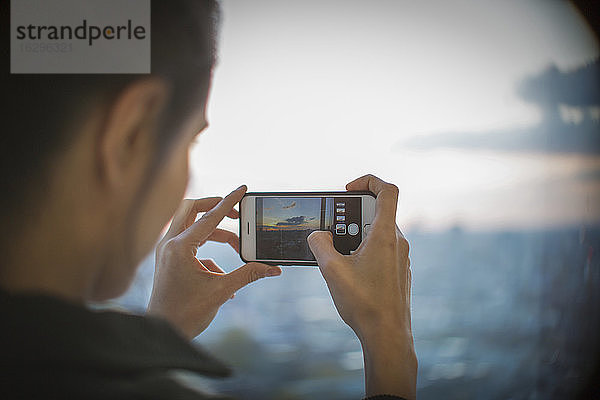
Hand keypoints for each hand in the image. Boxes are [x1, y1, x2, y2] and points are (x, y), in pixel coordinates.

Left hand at [147, 185, 281, 338]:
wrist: (163, 332)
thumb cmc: (186, 314)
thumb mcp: (221, 291)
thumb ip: (248, 274)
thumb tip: (273, 268)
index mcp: (180, 247)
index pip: (209, 216)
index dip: (229, 201)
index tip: (242, 188)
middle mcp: (169, 244)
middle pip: (192, 208)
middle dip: (215, 207)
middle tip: (236, 215)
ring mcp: (165, 250)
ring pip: (190, 225)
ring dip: (215, 232)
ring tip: (237, 247)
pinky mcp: (167, 259)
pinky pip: (189, 244)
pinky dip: (207, 252)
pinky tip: (219, 274)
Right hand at [307, 174, 416, 398]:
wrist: (388, 336)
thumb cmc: (364, 304)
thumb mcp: (332, 271)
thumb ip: (320, 245)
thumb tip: (317, 235)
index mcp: (385, 235)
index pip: (387, 190)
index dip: (368, 181)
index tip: (348, 190)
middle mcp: (398, 242)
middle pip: (377, 212)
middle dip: (351, 215)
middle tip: (333, 228)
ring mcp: (401, 257)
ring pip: (377, 233)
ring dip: (356, 235)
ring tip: (337, 253)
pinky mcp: (398, 271)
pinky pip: (381, 250)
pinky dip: (364, 250)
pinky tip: (349, 270)